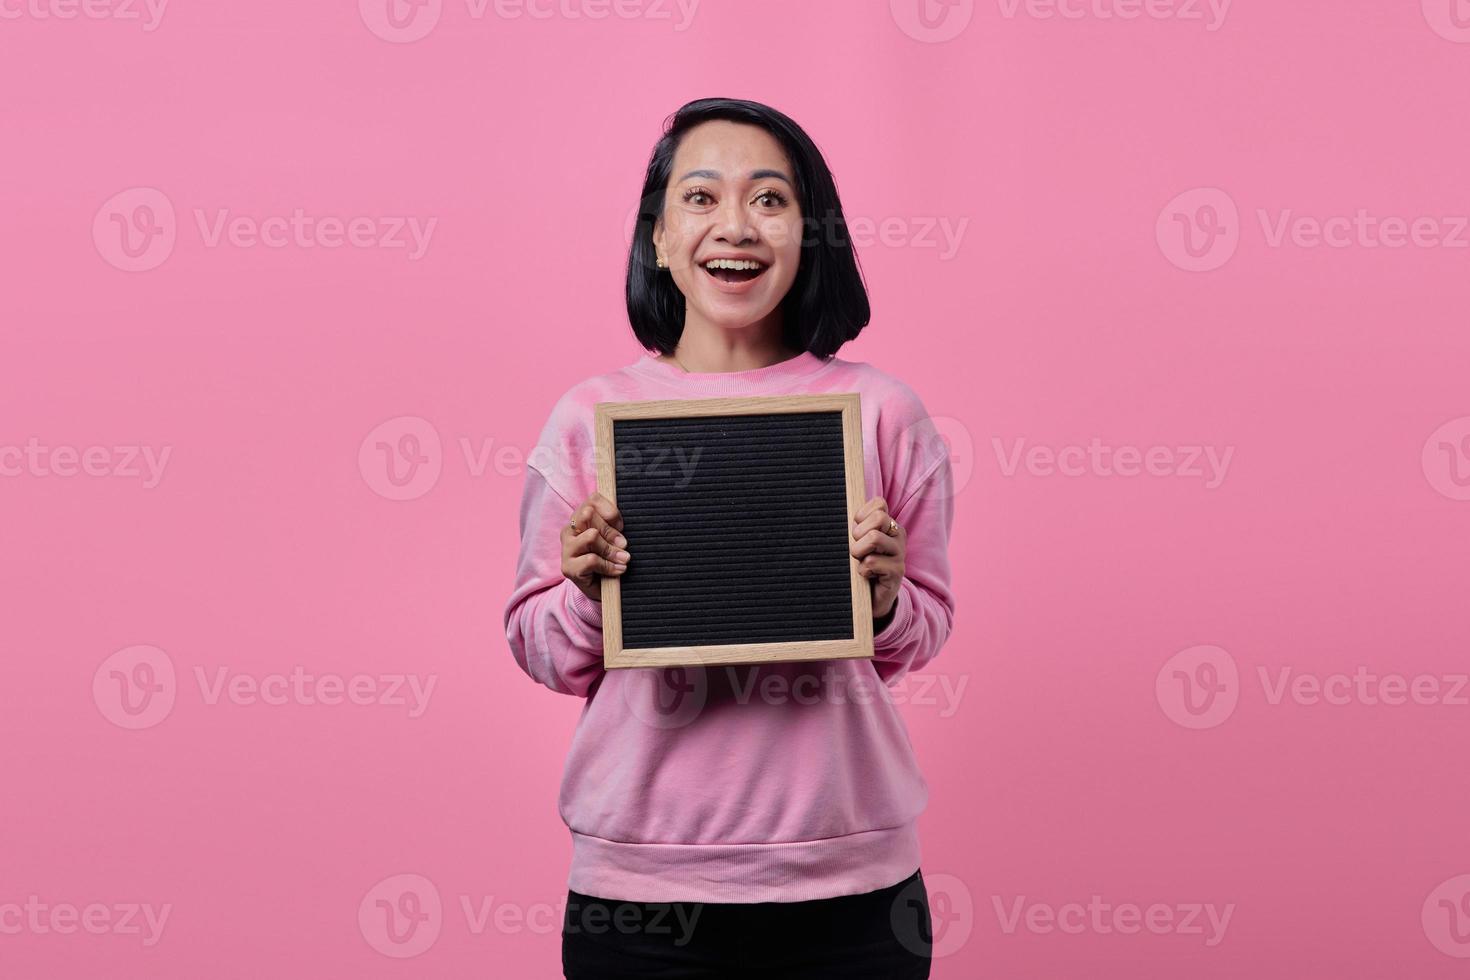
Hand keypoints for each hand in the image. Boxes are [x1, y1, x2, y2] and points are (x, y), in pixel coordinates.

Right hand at [562, 491, 629, 602]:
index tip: (621, 526)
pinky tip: (618, 570)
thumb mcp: (614, 539)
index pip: (592, 500)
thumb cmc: (609, 558)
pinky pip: (592, 560)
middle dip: (611, 531)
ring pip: (591, 536)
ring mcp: (567, 549)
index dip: (611, 511)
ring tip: (624, 559)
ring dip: (611, 549)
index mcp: (580, 517)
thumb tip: (620, 532)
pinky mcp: (568, 568)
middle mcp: (569, 530)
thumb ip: (614, 528)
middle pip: (588, 514)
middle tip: (624, 545)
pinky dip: (609, 566)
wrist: (602, 589)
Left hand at [851, 496, 904, 618]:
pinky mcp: (897, 572)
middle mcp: (898, 536)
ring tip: (860, 562)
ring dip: (858, 552)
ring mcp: (900, 554)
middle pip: (879, 517)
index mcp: (890, 525)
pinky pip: (871, 562)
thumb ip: (856, 526)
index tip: (857, 533)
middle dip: (859, 533)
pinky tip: (867, 576)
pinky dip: (862, 571)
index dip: (861, 516)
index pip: (879, 504)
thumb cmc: (861, 566)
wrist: (871, 600)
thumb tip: (843, 513)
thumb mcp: (858, 542)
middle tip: (857, 550)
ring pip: (874, 538)